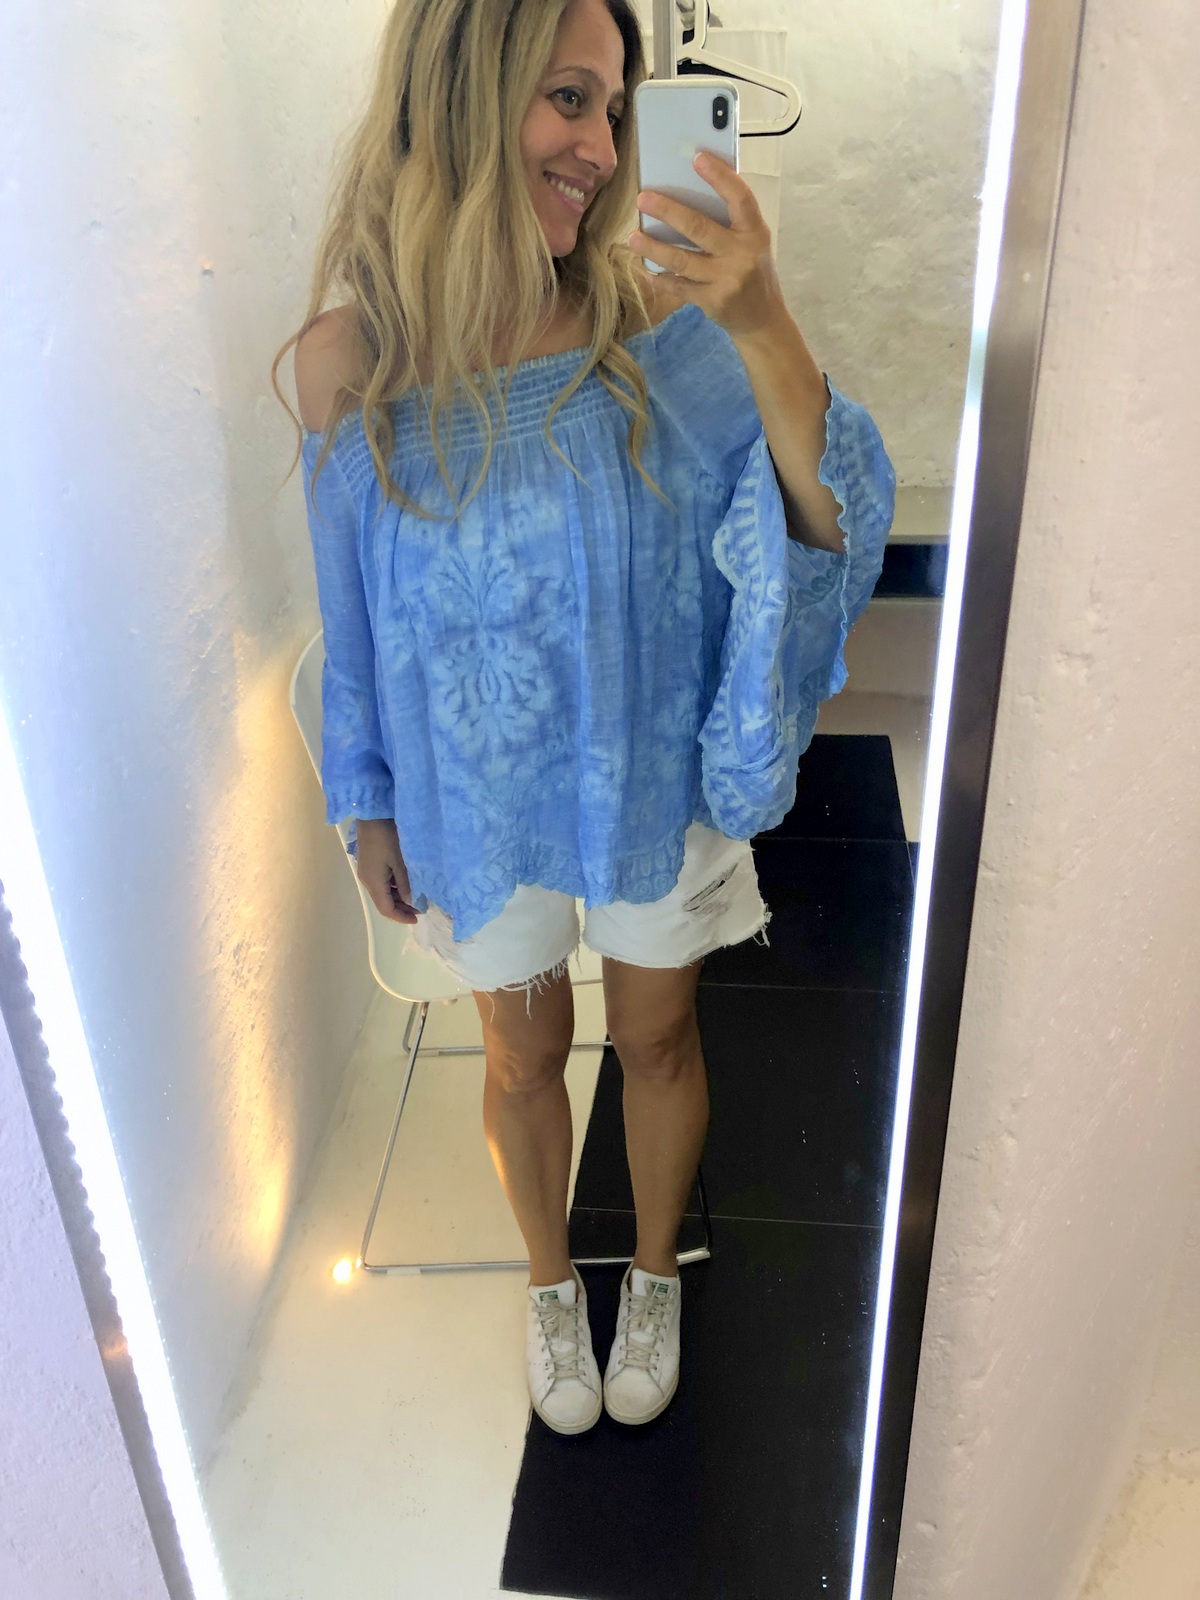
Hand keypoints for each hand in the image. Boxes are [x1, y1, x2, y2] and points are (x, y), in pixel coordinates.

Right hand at [354, 818, 419, 924]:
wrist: (372, 816)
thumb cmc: (387, 837)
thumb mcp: (400, 861)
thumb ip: (405, 883)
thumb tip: (411, 902)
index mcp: (374, 883)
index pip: (386, 909)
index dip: (401, 917)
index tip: (418, 919)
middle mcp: (367, 881)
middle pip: (384, 903)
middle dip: (401, 909)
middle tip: (421, 910)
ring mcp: (367, 873)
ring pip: (383, 893)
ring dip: (398, 899)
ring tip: (416, 899)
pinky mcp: (370, 866)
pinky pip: (382, 883)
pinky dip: (394, 888)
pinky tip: (406, 885)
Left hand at [628, 151, 786, 341]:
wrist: (763, 319)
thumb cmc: (754, 270)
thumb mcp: (753, 242)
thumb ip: (731, 221)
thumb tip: (690, 190)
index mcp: (754, 232)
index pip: (739, 198)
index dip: (719, 177)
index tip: (697, 158)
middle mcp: (742, 254)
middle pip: (699, 228)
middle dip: (667, 211)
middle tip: (642, 199)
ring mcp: (725, 280)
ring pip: (682, 260)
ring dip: (654, 248)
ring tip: (633, 237)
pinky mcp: (711, 301)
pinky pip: (678, 286)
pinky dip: (659, 277)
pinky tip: (644, 267)